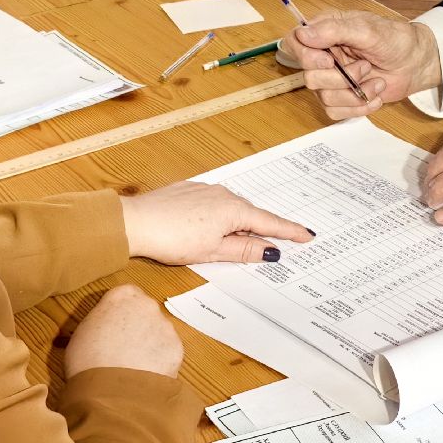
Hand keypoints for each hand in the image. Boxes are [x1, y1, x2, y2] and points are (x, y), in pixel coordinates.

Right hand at [64, 284, 183, 379]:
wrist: (108, 391)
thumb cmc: (87, 361)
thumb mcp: (83, 331)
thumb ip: (101, 320)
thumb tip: (106, 328)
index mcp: (122, 296)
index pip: (127, 295)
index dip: (121, 314)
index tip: (114, 327)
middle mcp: (147, 305)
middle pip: (145, 313)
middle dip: (138, 328)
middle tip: (123, 350)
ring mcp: (165, 326)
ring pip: (159, 333)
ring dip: (150, 345)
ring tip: (133, 367)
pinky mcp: (176, 348)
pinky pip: (168, 353)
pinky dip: (160, 363)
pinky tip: (145, 375)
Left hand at [120, 181, 313, 263]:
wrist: (135, 222)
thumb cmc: (172, 238)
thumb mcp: (213, 251)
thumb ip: (244, 249)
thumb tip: (271, 249)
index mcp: (233, 210)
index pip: (269, 223)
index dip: (289, 231)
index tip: (307, 235)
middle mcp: (223, 194)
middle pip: (251, 215)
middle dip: (265, 229)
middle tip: (282, 241)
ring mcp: (205, 190)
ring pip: (232, 209)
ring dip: (241, 224)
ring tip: (244, 241)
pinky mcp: (189, 191)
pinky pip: (216, 204)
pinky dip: (223, 217)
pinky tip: (215, 228)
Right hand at [279, 9, 439, 119]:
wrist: (416, 63)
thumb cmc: (395, 40)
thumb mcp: (368, 30)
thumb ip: (335, 30)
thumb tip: (304, 33)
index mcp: (325, 31)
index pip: (294, 43)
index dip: (306, 57)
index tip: (330, 61)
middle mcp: (323, 55)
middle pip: (310, 77)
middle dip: (342, 78)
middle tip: (366, 67)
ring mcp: (331, 78)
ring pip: (324, 98)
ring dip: (355, 93)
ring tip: (376, 81)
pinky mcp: (342, 98)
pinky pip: (336, 112)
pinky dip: (358, 107)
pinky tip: (374, 95)